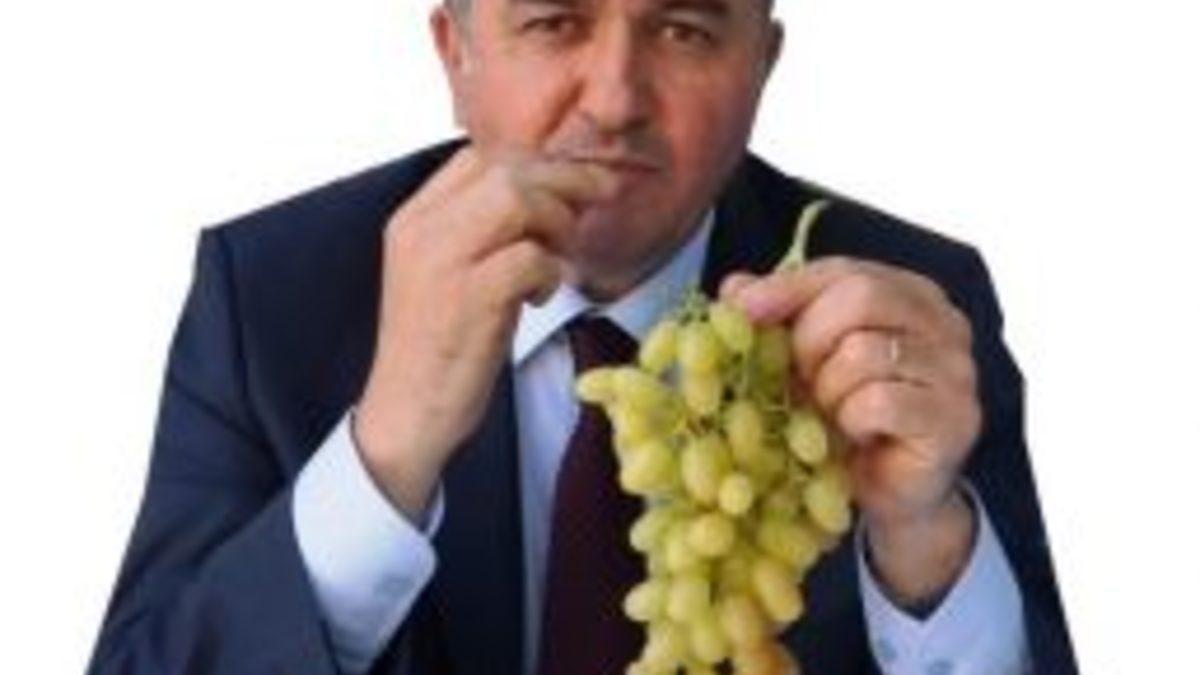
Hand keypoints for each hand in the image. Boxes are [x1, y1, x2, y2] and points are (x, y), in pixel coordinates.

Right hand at [355, 147, 616, 519]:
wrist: (406, 413)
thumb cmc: (437, 345)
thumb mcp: (445, 273)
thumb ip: (477, 231)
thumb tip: (545, 194)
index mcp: (412, 219)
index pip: (477, 156)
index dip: (532, 162)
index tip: (567, 181)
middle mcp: (422, 230)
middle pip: (506, 169)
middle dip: (564, 179)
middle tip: (599, 195)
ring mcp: (442, 262)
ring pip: (518, 200)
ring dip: (557, 222)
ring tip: (560, 256)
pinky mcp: (469, 298)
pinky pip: (531, 257)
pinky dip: (550, 273)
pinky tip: (539, 298)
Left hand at [723, 257, 980, 600]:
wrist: (887, 493)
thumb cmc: (847, 418)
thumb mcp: (804, 362)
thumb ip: (776, 318)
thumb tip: (735, 287)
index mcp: (910, 294)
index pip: (844, 271)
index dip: (789, 287)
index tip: (743, 308)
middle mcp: (944, 322)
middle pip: (860, 297)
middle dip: (809, 340)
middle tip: (796, 379)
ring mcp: (956, 369)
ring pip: (864, 352)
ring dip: (828, 390)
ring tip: (831, 414)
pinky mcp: (954, 417)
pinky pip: (879, 401)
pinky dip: (851, 420)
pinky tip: (856, 435)